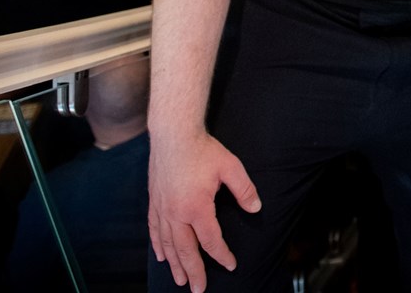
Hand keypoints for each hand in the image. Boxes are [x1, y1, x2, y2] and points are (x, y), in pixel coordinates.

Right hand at [148, 131, 260, 291]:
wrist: (173, 133)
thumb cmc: (203, 149)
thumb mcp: (230, 167)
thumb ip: (244, 189)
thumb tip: (256, 208)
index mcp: (196, 207)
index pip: (211, 240)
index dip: (221, 255)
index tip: (230, 265)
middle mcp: (176, 213)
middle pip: (186, 250)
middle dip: (194, 271)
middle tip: (198, 290)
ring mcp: (163, 208)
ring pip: (168, 244)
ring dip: (175, 264)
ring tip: (180, 280)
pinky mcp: (155, 201)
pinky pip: (155, 230)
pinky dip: (159, 245)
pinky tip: (162, 256)